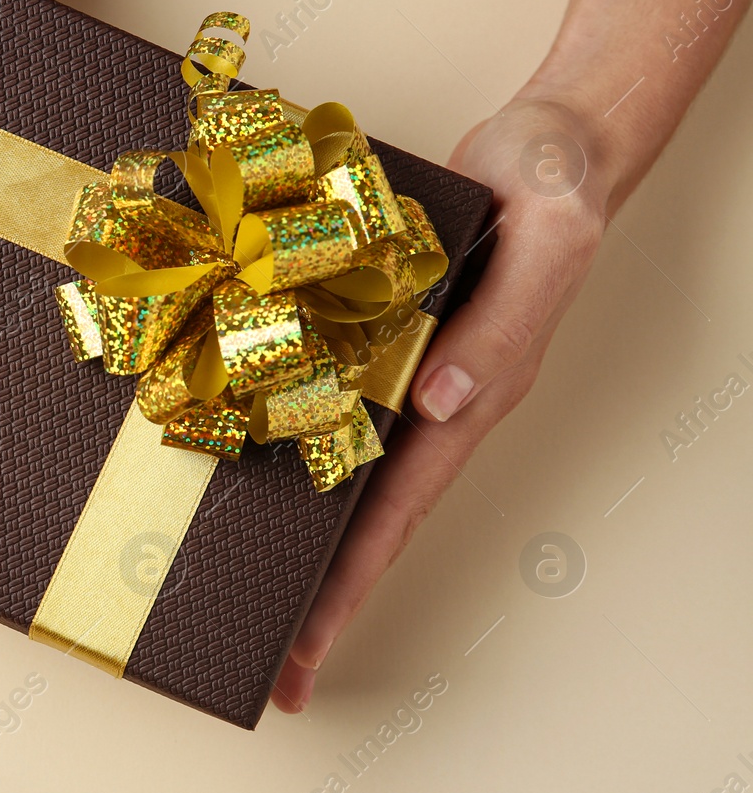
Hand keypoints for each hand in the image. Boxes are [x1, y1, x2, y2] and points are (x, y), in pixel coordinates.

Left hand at [271, 97, 607, 712]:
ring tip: (237, 582)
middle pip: (361, 512)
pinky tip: (238, 459)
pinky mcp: (374, 329)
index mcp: (472, 396)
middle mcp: (429, 398)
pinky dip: (283, 435)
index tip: (306, 648)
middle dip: (315, 588)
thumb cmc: (556, 185)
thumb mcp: (550, 240)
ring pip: (337, 465)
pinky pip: (321, 394)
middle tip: (256, 653)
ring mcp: (400, 369)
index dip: (351, 584)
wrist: (546, 138)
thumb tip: (441, 405)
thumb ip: (504, 325)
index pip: (400, 512)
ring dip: (292, 524)